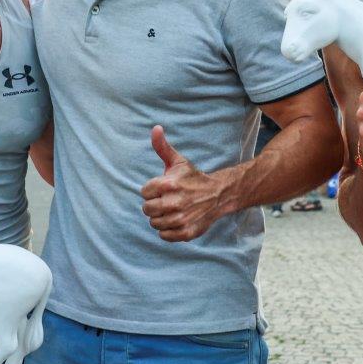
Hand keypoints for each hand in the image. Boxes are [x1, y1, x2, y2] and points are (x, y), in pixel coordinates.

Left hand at [140, 126, 228, 241]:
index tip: (164, 189)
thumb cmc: (193, 178)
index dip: (152, 190)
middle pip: (147, 209)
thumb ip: (162, 147)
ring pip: (154, 223)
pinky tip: (176, 220)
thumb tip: (155, 128)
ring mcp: (180, 219)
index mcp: (169, 184)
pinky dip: (167, 230)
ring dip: (160, 217)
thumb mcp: (178, 161)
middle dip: (154, 204)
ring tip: (172, 210)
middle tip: (167, 200)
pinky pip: (163, 235)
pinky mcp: (186, 232)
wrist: (218, 195)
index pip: (144, 192)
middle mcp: (174, 202)